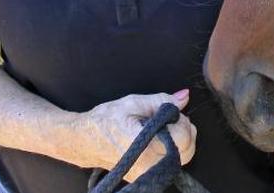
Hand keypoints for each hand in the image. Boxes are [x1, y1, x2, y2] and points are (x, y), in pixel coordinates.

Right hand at [79, 89, 197, 180]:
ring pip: (183, 157)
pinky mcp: (147, 175)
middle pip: (188, 149)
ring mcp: (148, 173)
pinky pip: (171, 162)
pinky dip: (171, 148)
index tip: (169, 112)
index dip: (181, 120)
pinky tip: (158, 137)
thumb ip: (161, 101)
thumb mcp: (133, 103)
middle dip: (184, 130)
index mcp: (147, 147)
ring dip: (179, 139)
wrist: (85, 140)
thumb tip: (184, 97)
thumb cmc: (105, 120)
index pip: (184, 137)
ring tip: (161, 127)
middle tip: (166, 118)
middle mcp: (149, 165)